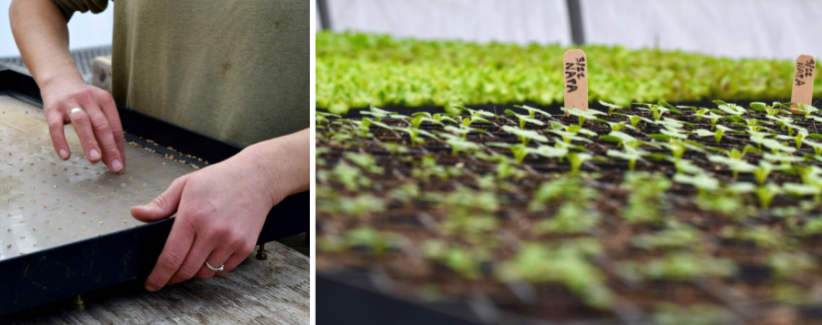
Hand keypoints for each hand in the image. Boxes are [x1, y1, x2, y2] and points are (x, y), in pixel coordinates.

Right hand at [41, 78, 125, 172]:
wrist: (60, 80)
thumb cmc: (84, 101)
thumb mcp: (98, 110)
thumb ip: (105, 133)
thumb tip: (112, 159)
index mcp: (105, 100)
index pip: (115, 127)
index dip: (119, 148)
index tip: (121, 165)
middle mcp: (90, 100)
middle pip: (102, 125)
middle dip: (110, 148)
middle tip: (115, 166)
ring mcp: (70, 103)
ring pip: (82, 123)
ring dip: (90, 142)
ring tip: (95, 160)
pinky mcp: (52, 109)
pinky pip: (55, 127)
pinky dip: (60, 141)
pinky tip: (65, 155)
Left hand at [130, 146, 283, 291]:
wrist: (256, 178)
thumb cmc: (218, 180)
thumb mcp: (184, 185)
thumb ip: (160, 204)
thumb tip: (136, 213)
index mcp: (192, 217)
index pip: (171, 257)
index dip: (158, 276)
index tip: (151, 284)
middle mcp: (212, 232)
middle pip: (187, 271)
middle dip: (173, 277)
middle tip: (168, 275)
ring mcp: (231, 240)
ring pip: (205, 273)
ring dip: (195, 271)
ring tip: (192, 258)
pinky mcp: (245, 246)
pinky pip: (224, 270)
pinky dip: (214, 268)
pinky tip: (210, 254)